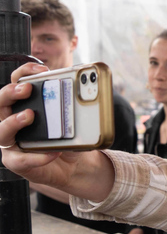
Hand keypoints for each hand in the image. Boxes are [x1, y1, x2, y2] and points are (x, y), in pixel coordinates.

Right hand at [0, 62, 113, 201]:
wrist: (73, 164)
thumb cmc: (68, 137)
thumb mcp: (74, 118)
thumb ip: (75, 105)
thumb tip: (89, 93)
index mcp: (24, 104)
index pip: (16, 82)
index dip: (25, 72)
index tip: (42, 69)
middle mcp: (11, 120)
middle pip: (0, 102)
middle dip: (10, 92)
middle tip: (27, 89)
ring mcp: (11, 141)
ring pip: (1, 130)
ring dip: (13, 121)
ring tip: (29, 115)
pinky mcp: (17, 161)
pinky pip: (21, 159)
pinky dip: (37, 156)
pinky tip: (53, 153)